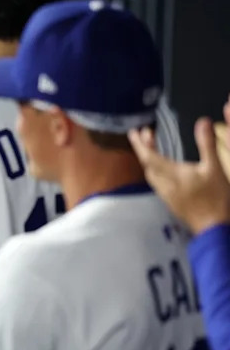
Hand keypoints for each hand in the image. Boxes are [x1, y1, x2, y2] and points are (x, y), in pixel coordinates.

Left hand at [129, 111, 229, 234]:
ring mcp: (166, 195)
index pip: (148, 156)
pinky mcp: (171, 202)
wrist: (213, 227)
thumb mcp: (214, 168)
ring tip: (153, 148)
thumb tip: (202, 121)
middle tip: (145, 134)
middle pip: (147, 164)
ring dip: (149, 160)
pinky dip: (156, 170)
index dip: (139, 143)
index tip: (134, 131)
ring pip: (151, 174)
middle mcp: (163, 184)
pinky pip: (157, 182)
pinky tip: (164, 169)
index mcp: (171, 174)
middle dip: (144, 148)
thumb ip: (207, 144)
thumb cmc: (215, 198)